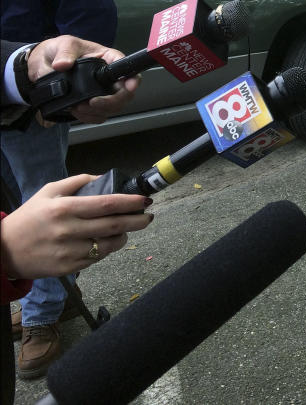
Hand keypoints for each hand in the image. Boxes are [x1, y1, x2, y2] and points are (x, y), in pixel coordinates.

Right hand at [0, 174, 153, 279]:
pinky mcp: (68, 268)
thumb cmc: (28, 217)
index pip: (106, 204)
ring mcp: (68, 251)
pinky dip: (107, 249)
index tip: (145, 200)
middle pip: (113, 225)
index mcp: (64, 208)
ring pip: (109, 245)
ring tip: (127, 228)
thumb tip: (104, 178)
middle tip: (148, 216)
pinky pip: (97, 258)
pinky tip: (107, 241)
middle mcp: (68, 230)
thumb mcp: (48, 192)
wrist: (4, 250)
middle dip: (137, 220)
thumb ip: (77, 182)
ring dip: (124, 236)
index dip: (130, 202)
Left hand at [27, 35, 138, 123]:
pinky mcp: (93, 104)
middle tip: (93, 103)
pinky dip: (90, 117)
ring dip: (98, 111)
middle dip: (111, 102)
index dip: (132, 79)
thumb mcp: (63, 45)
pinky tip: (77, 111)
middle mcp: (109, 77)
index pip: (127, 69)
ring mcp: (102, 92)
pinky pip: (99, 115)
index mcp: (108, 59)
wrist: (44, 64)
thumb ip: (64, 53)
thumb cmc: (59, 50)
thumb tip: (62, 65)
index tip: (129, 87)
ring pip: (113, 108)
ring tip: (78, 108)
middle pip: (125, 94)